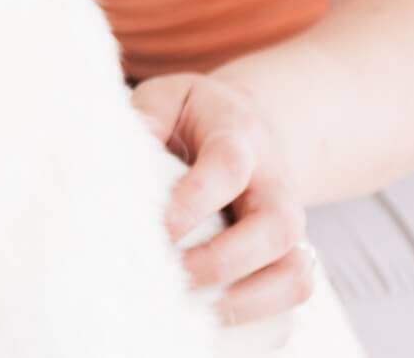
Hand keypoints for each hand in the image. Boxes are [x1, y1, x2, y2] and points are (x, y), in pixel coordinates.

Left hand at [132, 73, 314, 324]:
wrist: (249, 129)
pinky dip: (257, 314)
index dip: (194, 200)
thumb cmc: (195, 118)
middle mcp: (274, 183)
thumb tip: (121, 160)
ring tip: (190, 305)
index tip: (158, 227)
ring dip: (242, 300)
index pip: (229, 166)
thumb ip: (146, 116)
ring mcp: (289, 224)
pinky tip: (211, 315)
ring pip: (293, 272)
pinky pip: (292, 294)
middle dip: (219, 260)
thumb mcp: (168, 97)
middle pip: (274, 228)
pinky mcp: (291, 255)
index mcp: (240, 135)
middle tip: (169, 274)